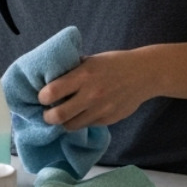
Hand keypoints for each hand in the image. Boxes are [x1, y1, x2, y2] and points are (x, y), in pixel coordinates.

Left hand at [37, 50, 153, 130]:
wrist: (144, 74)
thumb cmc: (114, 64)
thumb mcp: (91, 60)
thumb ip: (72, 70)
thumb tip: (49, 78)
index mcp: (83, 75)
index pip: (51, 92)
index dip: (42, 97)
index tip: (43, 96)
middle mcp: (91, 95)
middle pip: (58, 116)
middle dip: (47, 116)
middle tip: (47, 112)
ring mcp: (101, 110)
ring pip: (71, 126)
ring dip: (63, 122)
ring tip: (63, 115)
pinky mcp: (109, 120)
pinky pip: (86, 126)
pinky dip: (80, 122)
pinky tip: (81, 113)